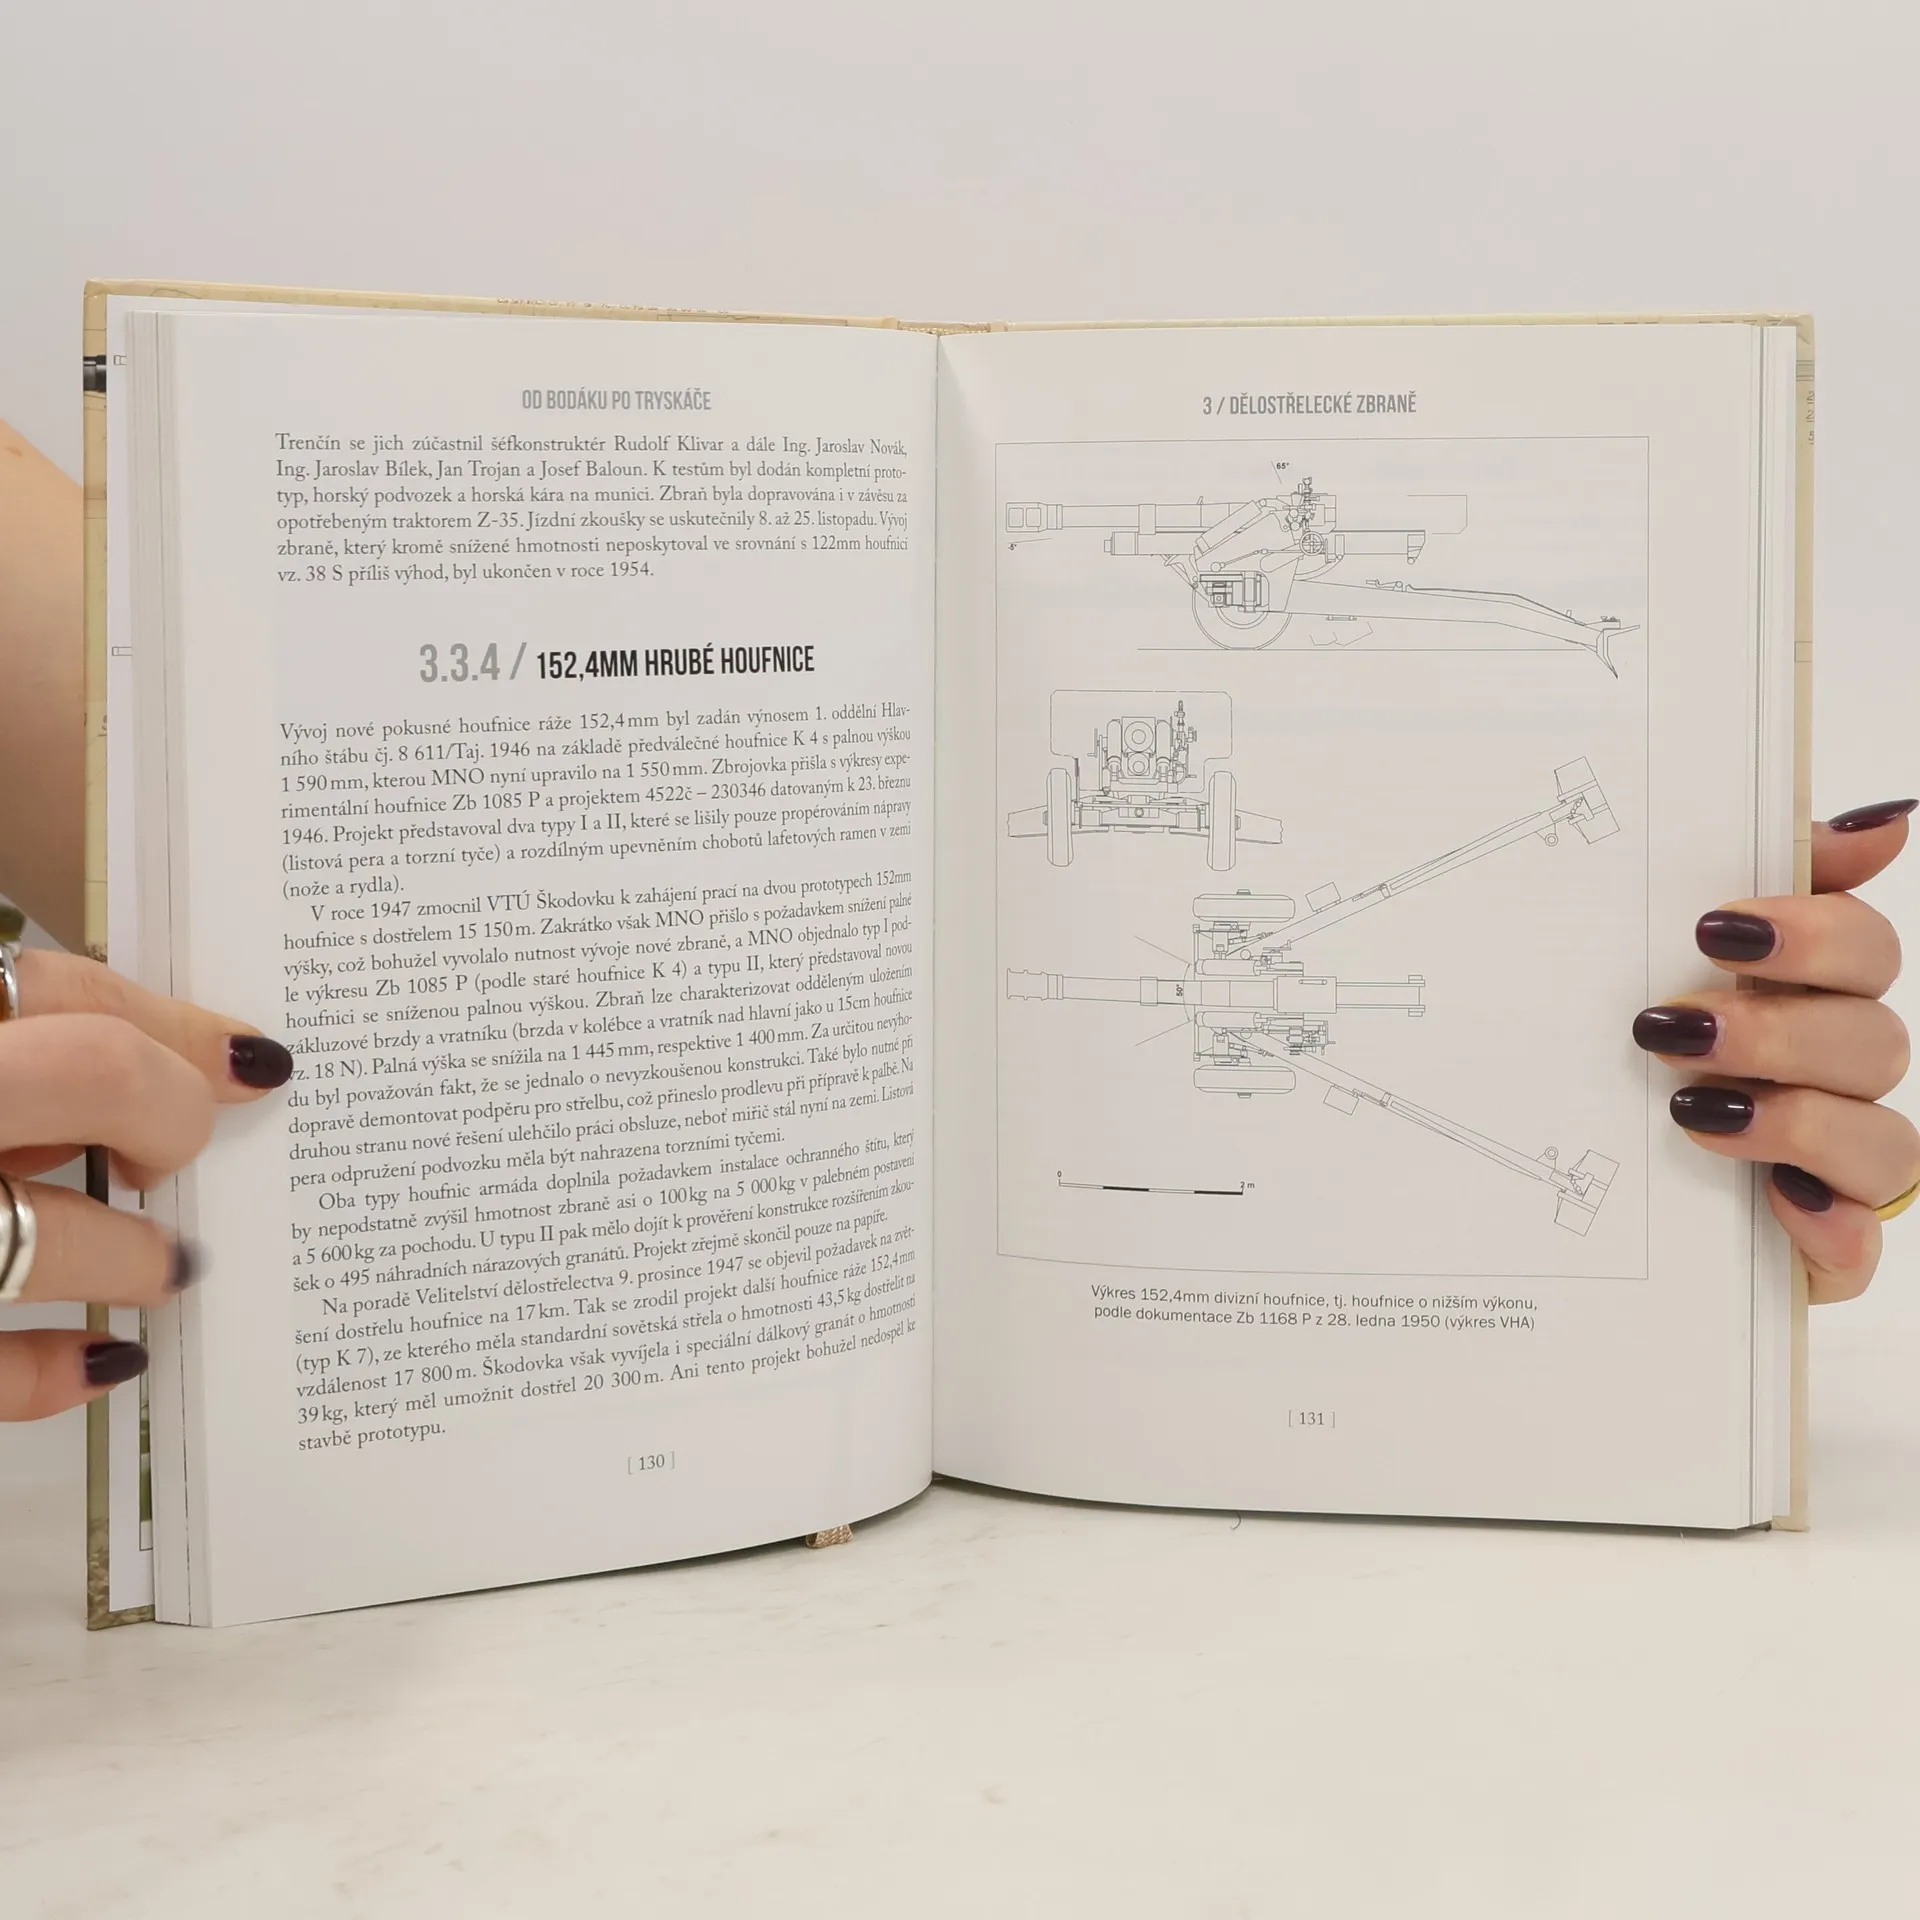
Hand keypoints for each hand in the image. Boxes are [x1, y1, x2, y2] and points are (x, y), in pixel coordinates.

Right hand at [0, 949, 291, 1418]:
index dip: (175, 1030)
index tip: (251, 1064)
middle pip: (96, 1075)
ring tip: (164, 1264)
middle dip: (166, 1114)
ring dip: (128, 1254)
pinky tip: (108, 1358)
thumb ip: (34, 1048)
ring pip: (50, 1231)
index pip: (70, 988)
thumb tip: (185, 1064)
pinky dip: (52, 1372)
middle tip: (175, 1157)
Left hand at [1634, 797, 1916, 1301]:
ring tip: (1693, 1110)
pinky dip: (1831, 1226)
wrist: (1571, 1196)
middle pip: (1872, 1037)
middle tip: (1667, 1026)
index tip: (1714, 927)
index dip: (1811, 931)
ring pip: (1880, 1140)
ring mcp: (1837, 1169)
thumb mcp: (1648, 968)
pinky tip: (1783, 1202)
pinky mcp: (1820, 1249)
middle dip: (1777, 1028)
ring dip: (1794, 1120)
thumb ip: (1742, 884)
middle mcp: (1834, 1079)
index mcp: (1804, 999)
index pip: (1862, 948)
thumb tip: (1885, 820)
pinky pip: (1858, 1246)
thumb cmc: (1623, 1062)